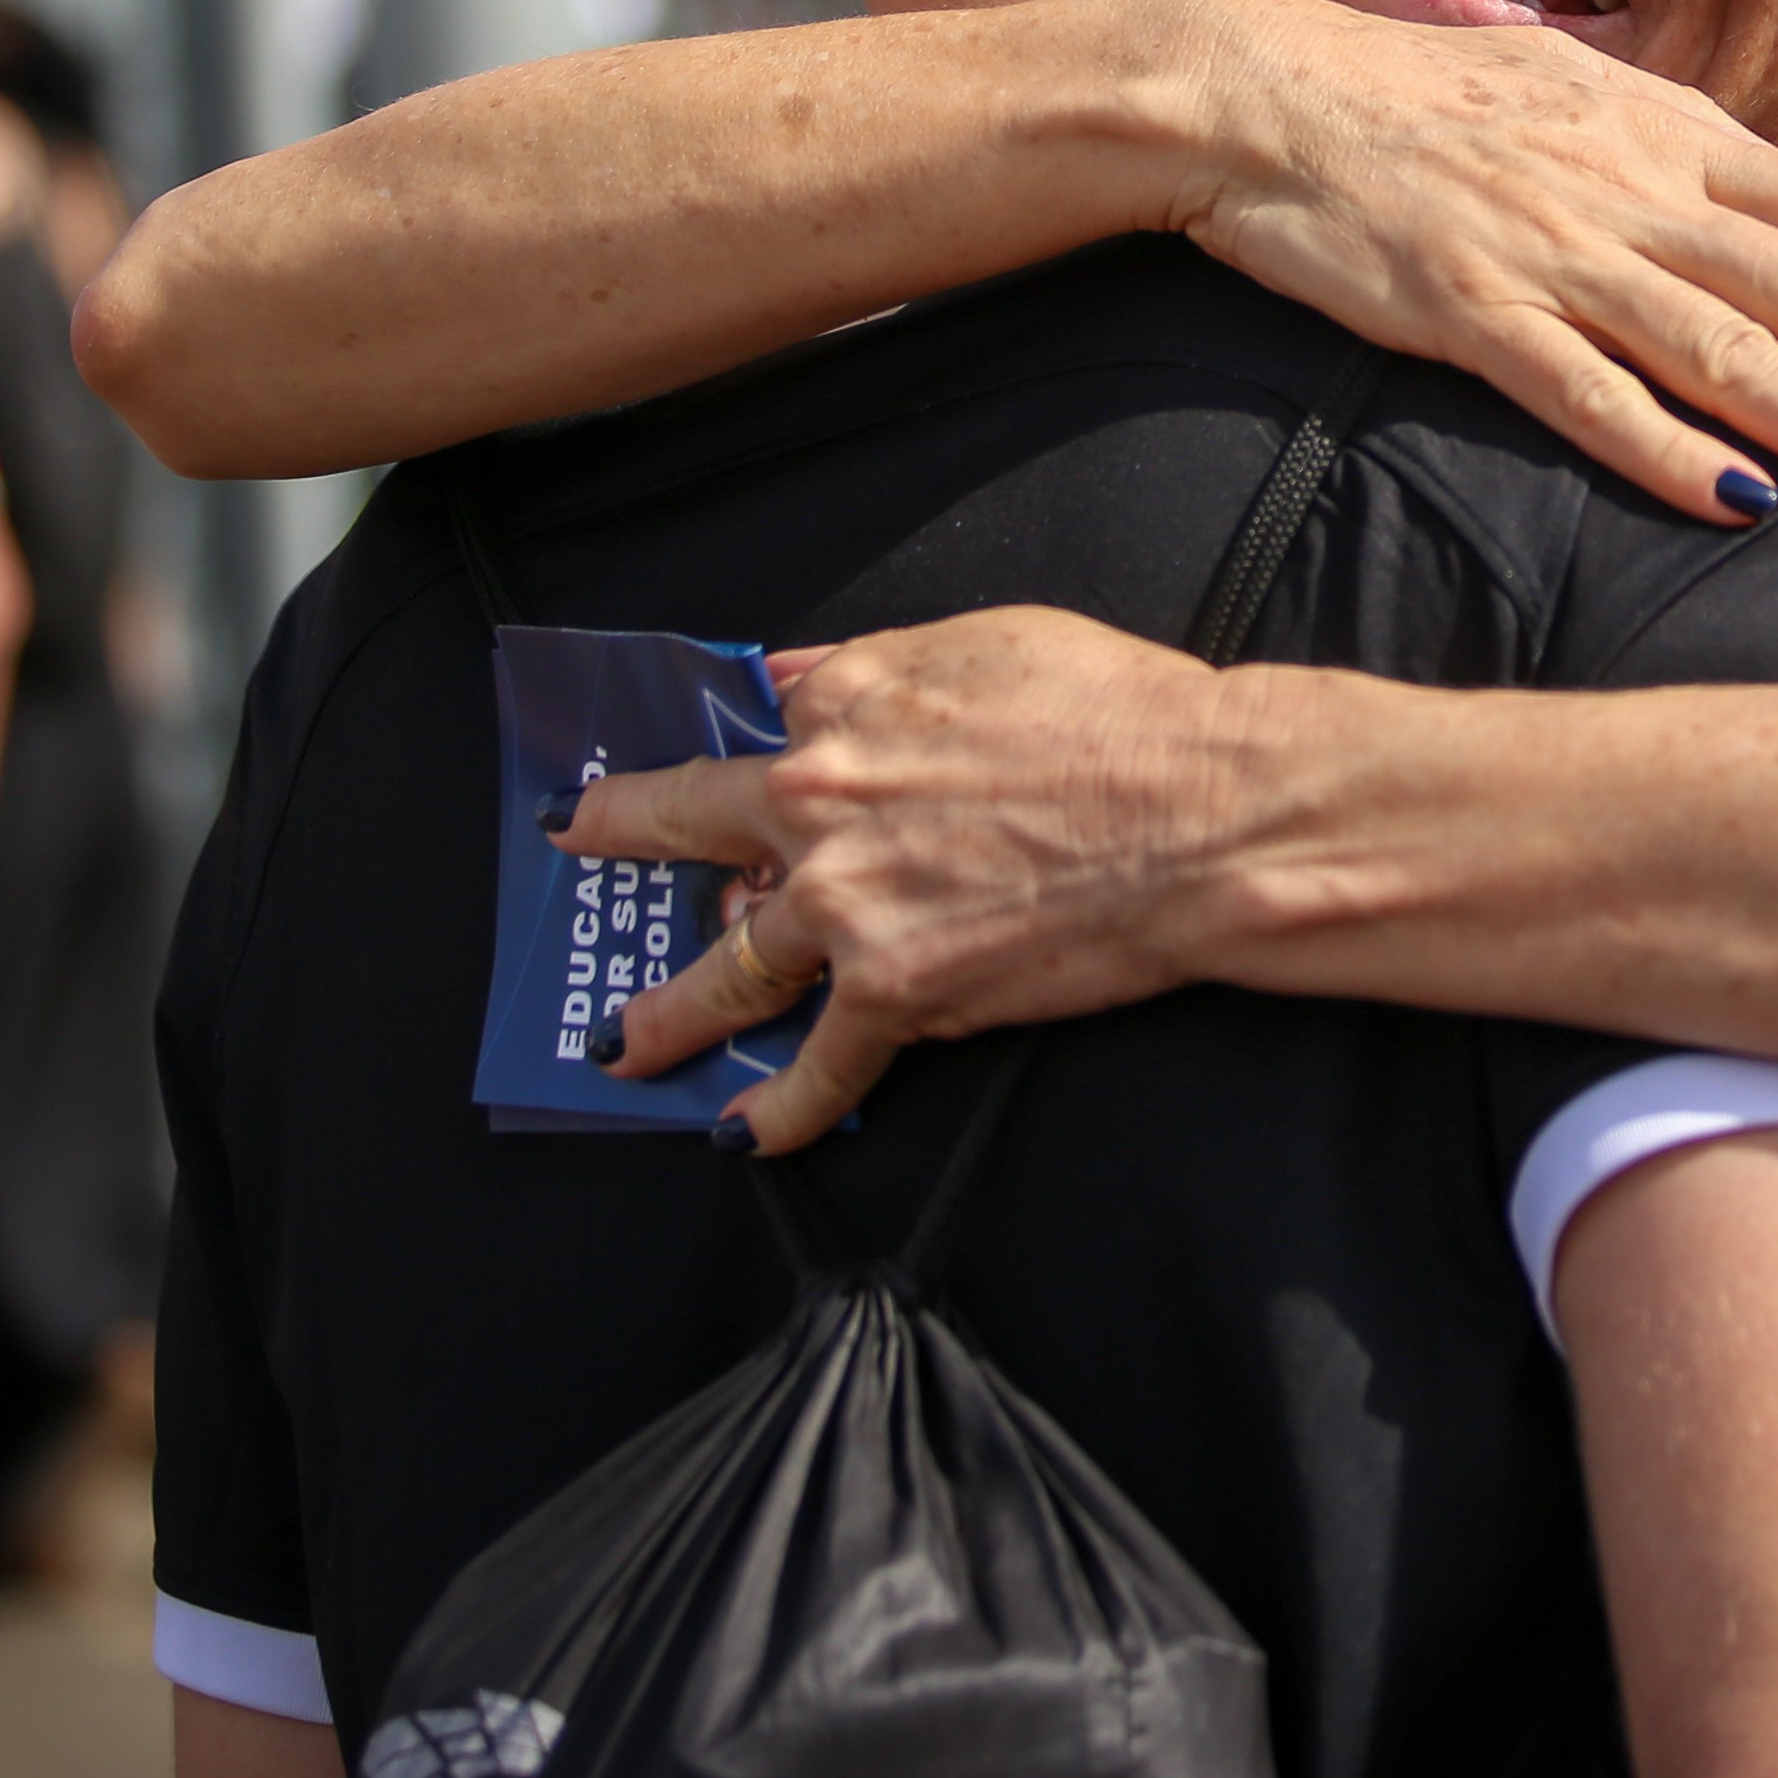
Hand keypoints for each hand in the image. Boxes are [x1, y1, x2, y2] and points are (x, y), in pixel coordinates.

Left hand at [558, 608, 1247, 1152]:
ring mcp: (846, 905)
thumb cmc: (1123, 717)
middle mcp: (820, 802)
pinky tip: (745, 1136)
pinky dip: (776, 1112)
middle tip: (576, 847)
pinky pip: (816, 1067)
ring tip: (626, 1044)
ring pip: (724, 968)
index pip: (763, 725)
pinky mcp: (892, 993)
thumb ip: (879, 666)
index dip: (746, 745)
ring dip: (665, 1015)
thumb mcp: (992, 642)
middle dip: (621, 837)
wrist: (1200, 816)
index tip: (703, 759)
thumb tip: (801, 678)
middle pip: (690, 824)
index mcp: (846, 705)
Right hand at [1151, 0, 1777, 528]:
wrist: (1261, 94)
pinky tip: (1741, 506)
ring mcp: (1552, 250)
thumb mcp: (1577, 103)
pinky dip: (1666, 449)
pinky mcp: (1465, 310)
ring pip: (1727, 347)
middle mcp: (1633, 189)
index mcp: (1671, 134)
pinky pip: (1583, 391)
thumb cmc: (1419, 105)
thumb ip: (1678, 162)